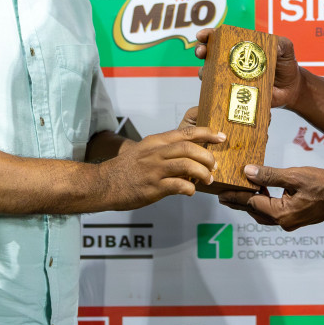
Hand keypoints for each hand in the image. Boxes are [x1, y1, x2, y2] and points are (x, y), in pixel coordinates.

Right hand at [93, 125, 222, 209]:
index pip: (185, 132)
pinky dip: (189, 188)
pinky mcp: (152, 187)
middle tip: (214, 165)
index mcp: (156, 142)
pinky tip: (191, 192)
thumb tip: (188, 156)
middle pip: (189, 148)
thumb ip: (164, 151)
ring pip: (187, 165)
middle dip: (207, 156)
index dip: (206, 133)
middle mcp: (156, 153)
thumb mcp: (144, 151)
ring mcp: (154, 170)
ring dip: (202, 173)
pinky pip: (178, 185)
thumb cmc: (126, 168)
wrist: (103, 183)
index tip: (220, 136)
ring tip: (208, 180)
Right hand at [194, 28, 303, 109]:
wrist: (291, 89)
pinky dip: (213, 91)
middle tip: (201, 52)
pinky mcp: (235, 93)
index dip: (209, 35)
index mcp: (242, 46)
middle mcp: (233, 61)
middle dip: (201, 50)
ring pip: (211, 73)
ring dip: (204, 72)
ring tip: (205, 73)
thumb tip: (275, 45)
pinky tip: (213, 90)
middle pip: (210, 53)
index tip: (202, 36)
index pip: (222, 37)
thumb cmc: (286, 65)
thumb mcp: (285, 49)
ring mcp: (233, 77)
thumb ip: (282, 43)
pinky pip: (221, 92)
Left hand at [218, 164, 323, 230]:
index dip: (235, 196)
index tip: (220, 192)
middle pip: (255, 212)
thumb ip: (270, 175)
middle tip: (224, 194)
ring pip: (265, 214)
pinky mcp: (298, 217)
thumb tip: (247, 172)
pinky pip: (275, 212)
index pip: (251, 203)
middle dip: (239, 202)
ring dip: (252, 203)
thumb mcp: (294, 176)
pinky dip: (265, 203)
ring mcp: (291, 221)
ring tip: (241, 191)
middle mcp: (284, 222)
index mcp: (281, 214)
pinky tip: (264, 192)